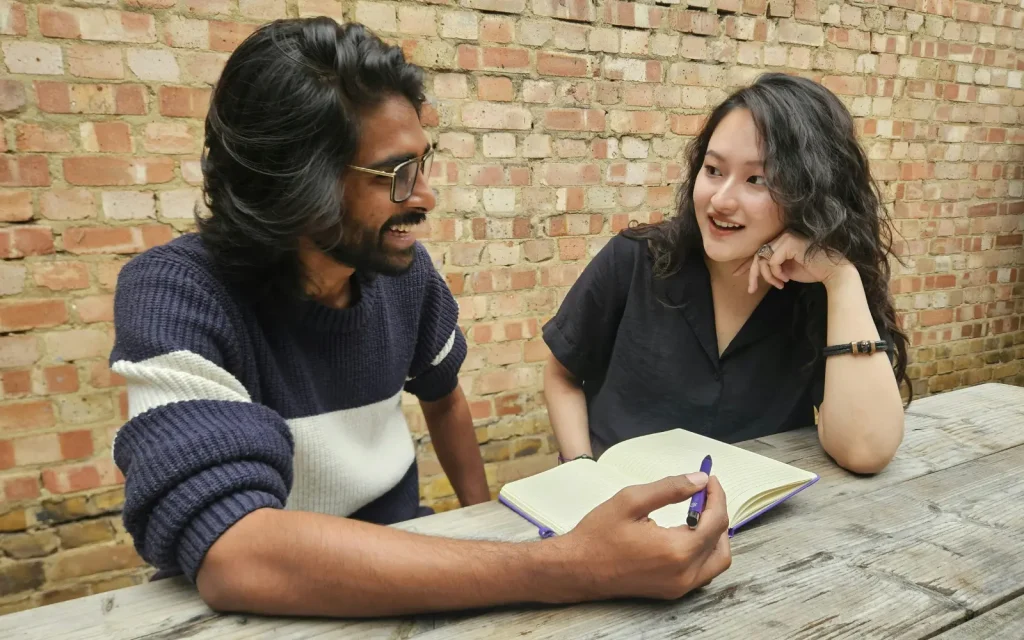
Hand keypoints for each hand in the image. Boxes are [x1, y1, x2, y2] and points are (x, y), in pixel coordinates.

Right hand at [557, 473, 730, 600]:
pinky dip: (705, 551)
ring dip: (715, 535)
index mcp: (676, 550)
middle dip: (717, 513)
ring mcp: (679, 586)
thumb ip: (670, 488)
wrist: (576, 569)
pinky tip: (689, 533)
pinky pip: (703, 572)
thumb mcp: (631, 500)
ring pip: (717, 560)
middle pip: (721, 541)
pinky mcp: (672, 592)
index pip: (715, 521)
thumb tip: (701, 480)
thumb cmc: (598, 534)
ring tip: (699, 512)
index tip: (709, 479)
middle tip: (704, 494)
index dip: (716, 496)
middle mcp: (684, 573)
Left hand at [734, 231, 851, 293]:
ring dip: (768, 275)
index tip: (737, 274)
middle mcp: (783, 236)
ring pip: (762, 257)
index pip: (760, 250)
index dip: (748, 263)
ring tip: (779, 284)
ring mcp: (787, 237)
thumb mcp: (787, 270)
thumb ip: (773, 267)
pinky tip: (785, 279)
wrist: (834, 272)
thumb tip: (757, 271)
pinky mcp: (790, 242)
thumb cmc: (813, 271)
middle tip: (750, 289)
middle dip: (752, 273)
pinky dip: (775, 273)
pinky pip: (772, 260)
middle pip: (758, 253)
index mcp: (782, 241)